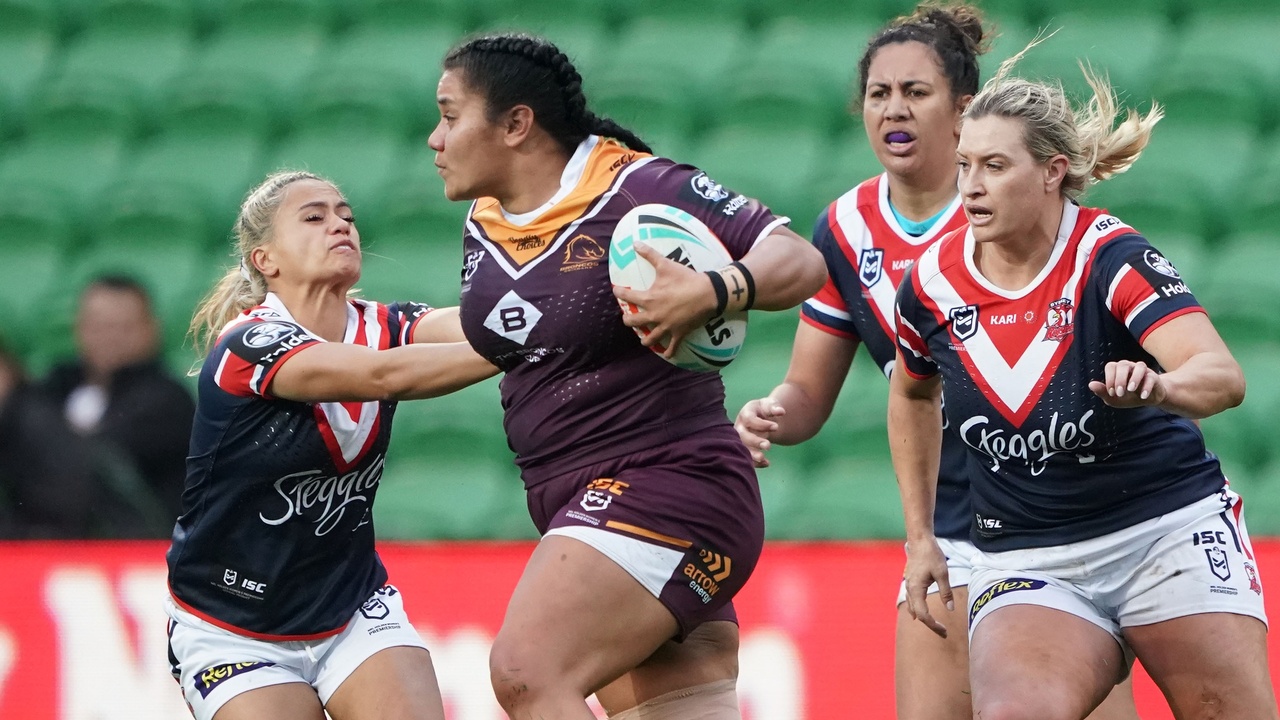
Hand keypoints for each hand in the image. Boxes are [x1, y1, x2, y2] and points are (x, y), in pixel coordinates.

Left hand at [613, 242, 716, 357]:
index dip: (619, 293)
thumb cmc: (685, 279)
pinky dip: (669, 351)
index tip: (617, 291)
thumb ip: (649, 254)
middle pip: (634, 321)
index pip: (627, 296)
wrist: (707, 293)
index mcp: (649, 299)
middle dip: (628, 319)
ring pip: (650, 338)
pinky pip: (672, 346)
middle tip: (627, 317)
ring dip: (645, 339)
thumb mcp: (666, 264)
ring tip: (643, 339)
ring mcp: (666, 326)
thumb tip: (635, 243)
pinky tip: (666, 354)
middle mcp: (654, 315)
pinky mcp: (679, 333)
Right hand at [735, 397, 784, 467]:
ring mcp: (740, 439)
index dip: (762, 424)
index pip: (750, 419)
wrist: (762, 418)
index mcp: (745, 414)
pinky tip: (766, 463)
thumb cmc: (764, 410)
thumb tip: (781, 411)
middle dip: (755, 441)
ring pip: (742, 448)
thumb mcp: (770, 404)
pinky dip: (755, 462)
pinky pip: (747, 457)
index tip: (776, 427)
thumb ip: (774, 407)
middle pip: (743, 435)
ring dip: (751, 454)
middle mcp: (740, 427)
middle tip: (768, 446)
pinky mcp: (744, 448)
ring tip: (762, 458)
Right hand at [904, 536, 952, 637]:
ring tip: (935, 625)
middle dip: (930, 625)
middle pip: (917, 614)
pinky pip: (911, 601)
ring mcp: (908, 585)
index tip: (945, 631)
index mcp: (916, 589)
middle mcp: (909, 589)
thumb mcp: (943, 573)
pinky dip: (918, 609)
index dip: (933, 625)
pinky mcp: (910, 582)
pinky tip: (922, 612)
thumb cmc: (931, 555)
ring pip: (912, 608)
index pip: (923, 615)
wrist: (919, 540)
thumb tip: (950, 609)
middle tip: (944, 633)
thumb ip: (946, 592)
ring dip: (924, 618)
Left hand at [1088, 360, 1167, 407]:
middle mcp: (1129, 367)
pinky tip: (1143, 396)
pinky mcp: (1154, 376)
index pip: (1110, 366)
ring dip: (1134, 378)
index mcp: (1117, 370)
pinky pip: (1151, 377)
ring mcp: (1142, 370)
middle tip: (1120, 393)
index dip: (1109, 379)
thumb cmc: (1127, 397)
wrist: (1147, 400)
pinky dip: (1146, 386)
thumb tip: (1091, 385)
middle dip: (1120, 379)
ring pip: (1139, 366)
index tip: (1111, 393)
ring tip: (1131, 390)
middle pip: (1123, 365)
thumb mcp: (1113, 398)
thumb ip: (1102, 392)